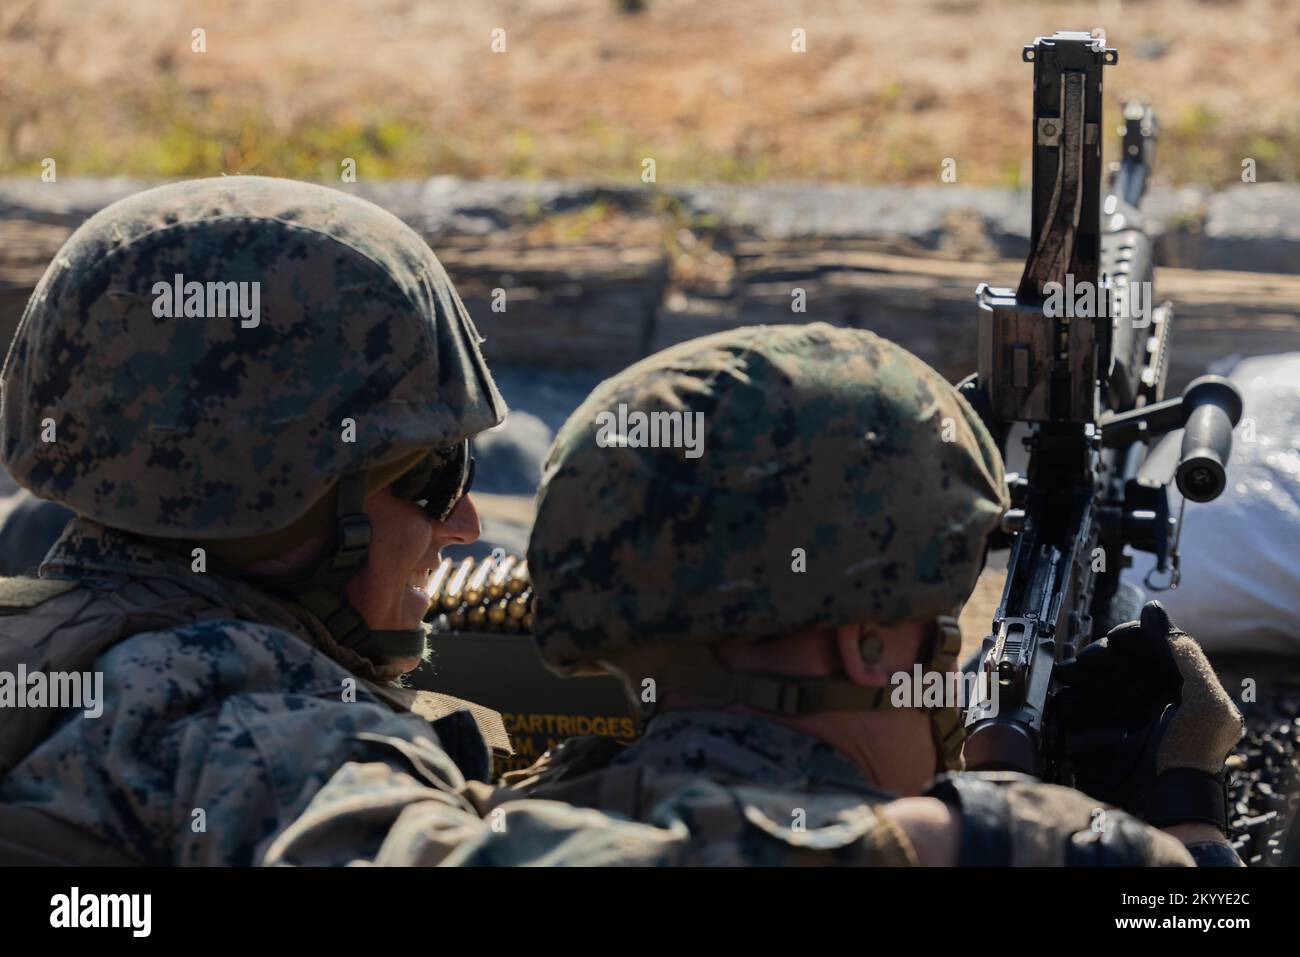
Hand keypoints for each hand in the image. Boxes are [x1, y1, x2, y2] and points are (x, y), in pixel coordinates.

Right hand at [1054, 601, 1243, 828]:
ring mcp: (1122, 714)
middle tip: (1083, 664)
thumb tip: (1155, 613)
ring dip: (1079, 678)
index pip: (1148, 647)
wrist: (1166, 807)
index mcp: (1178, 685)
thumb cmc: (1193, 759)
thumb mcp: (1206, 705)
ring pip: (1093, 680)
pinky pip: (1078, 708)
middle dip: (1098, 658)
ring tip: (1069, 681)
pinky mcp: (1100, 732)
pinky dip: (1070, 703)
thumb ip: (1187, 656)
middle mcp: (1149, 696)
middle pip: (1116, 661)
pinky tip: (1068, 703)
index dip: (1129, 639)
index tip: (1111, 643)